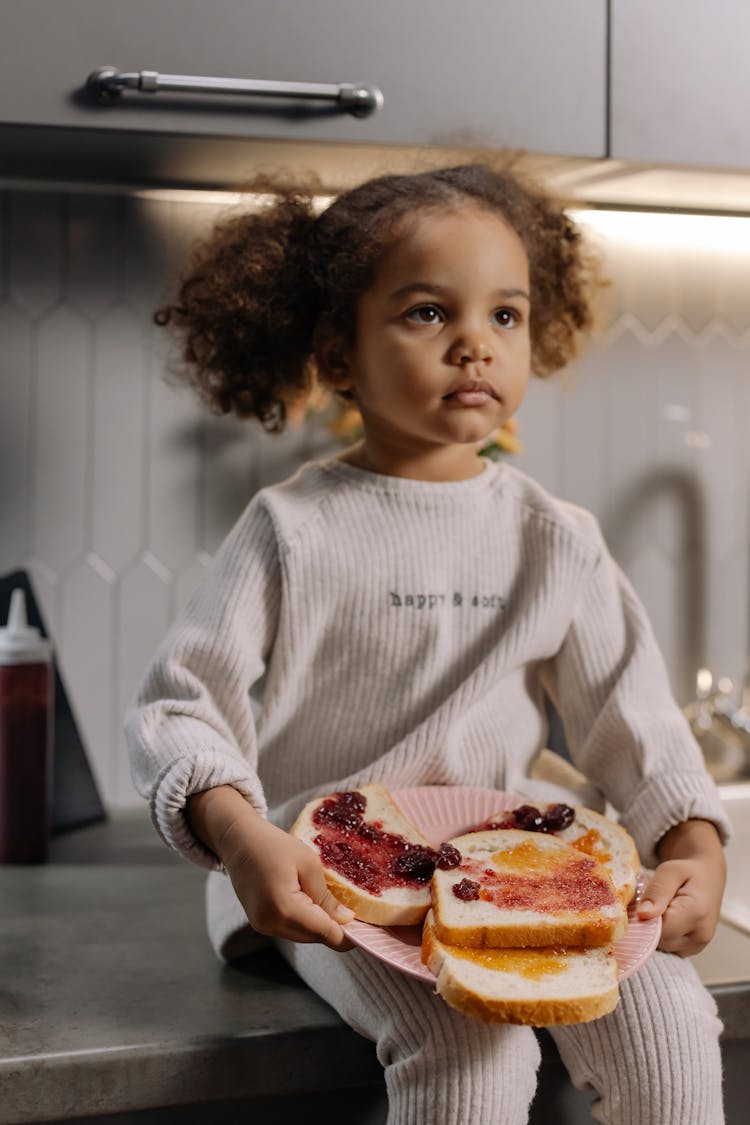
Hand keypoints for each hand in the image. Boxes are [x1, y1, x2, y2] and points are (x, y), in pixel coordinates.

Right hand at [186, 786, 354, 951]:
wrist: (239, 841)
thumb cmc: (274, 845)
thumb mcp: (309, 864)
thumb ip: (327, 897)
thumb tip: (347, 921)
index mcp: (285, 908)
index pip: (327, 934)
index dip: (350, 934)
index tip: (368, 924)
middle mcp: (271, 924)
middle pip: (316, 938)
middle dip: (335, 926)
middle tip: (350, 904)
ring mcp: (263, 927)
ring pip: (304, 936)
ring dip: (319, 922)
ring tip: (326, 896)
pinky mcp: (260, 925)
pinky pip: (292, 929)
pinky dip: (305, 919)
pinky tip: (308, 898)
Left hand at [636, 819, 725, 955]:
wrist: (708, 878)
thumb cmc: (688, 872)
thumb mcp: (670, 871)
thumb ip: (657, 891)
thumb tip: (644, 914)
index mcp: (696, 913)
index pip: (659, 928)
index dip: (643, 919)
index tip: (638, 903)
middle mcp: (700, 934)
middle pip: (659, 940)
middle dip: (648, 923)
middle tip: (648, 902)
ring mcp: (698, 945)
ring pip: (662, 946)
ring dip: (654, 930)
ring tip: (659, 908)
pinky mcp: (693, 949)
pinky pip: (668, 947)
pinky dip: (661, 935)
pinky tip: (664, 918)